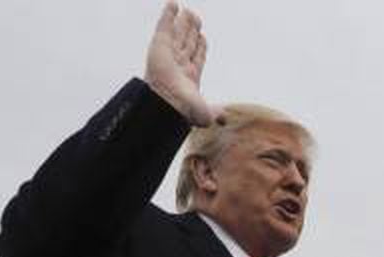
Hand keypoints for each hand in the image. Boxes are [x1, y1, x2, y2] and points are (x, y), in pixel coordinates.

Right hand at [144, 2, 216, 125]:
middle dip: (192, 32)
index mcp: (190, 77)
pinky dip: (168, 14)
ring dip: (183, 22)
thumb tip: (223, 117)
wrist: (167, 101)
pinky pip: (165, 25)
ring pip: (178, 33)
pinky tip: (173, 4)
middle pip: (187, 43)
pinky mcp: (159, 44)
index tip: (203, 38)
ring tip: (189, 11)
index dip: (200, 47)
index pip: (196, 57)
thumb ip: (215, 113)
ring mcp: (169, 53)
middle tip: (196, 19)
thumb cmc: (184, 110)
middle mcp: (179, 63)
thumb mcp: (205, 114)